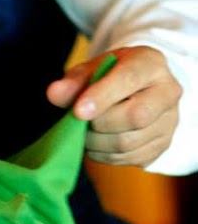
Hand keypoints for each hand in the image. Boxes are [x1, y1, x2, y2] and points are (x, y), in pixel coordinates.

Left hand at [46, 46, 181, 167]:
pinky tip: (96, 141)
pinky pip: (127, 159)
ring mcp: (169, 123)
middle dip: (98, 122)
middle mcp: (168, 93)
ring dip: (96, 142)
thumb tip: (54, 94)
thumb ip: (75, 80)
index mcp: (150, 64)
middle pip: (135, 117)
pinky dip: (103, 154)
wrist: (137, 89)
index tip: (78, 111)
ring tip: (84, 130)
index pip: (129, 79)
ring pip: (128, 143)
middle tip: (79, 118)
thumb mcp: (93, 68)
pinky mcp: (161, 147)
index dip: (102, 96)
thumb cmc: (111, 75)